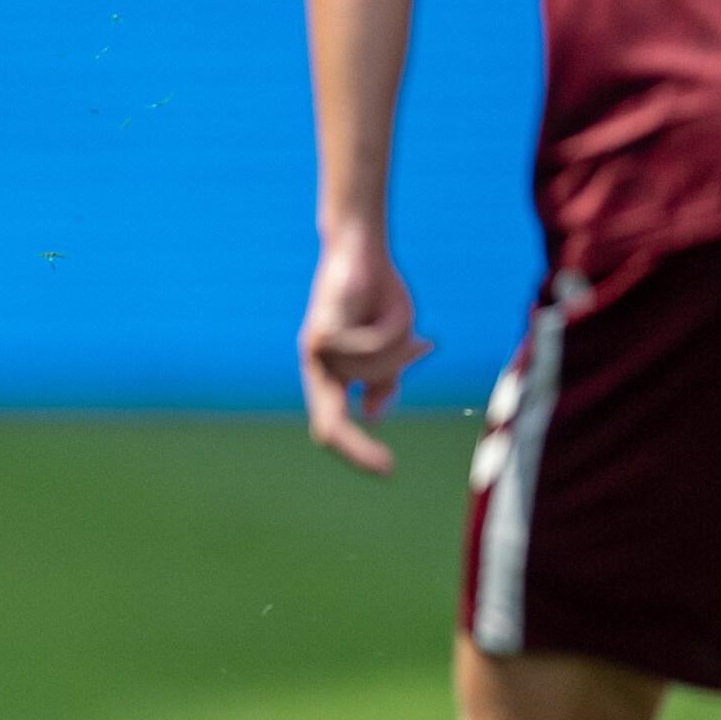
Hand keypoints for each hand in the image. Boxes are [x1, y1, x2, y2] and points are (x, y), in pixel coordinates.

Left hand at [299, 225, 432, 475]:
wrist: (363, 249)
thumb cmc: (377, 296)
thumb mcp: (394, 345)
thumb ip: (384, 379)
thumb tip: (369, 414)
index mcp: (332, 374)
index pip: (333, 424)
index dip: (356, 452)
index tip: (387, 470)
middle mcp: (317, 366)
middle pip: (328, 423)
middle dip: (355, 450)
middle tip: (386, 469)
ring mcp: (316, 349)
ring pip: (368, 374)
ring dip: (397, 355)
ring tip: (404, 326)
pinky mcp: (322, 328)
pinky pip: (366, 348)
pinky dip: (390, 334)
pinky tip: (395, 314)